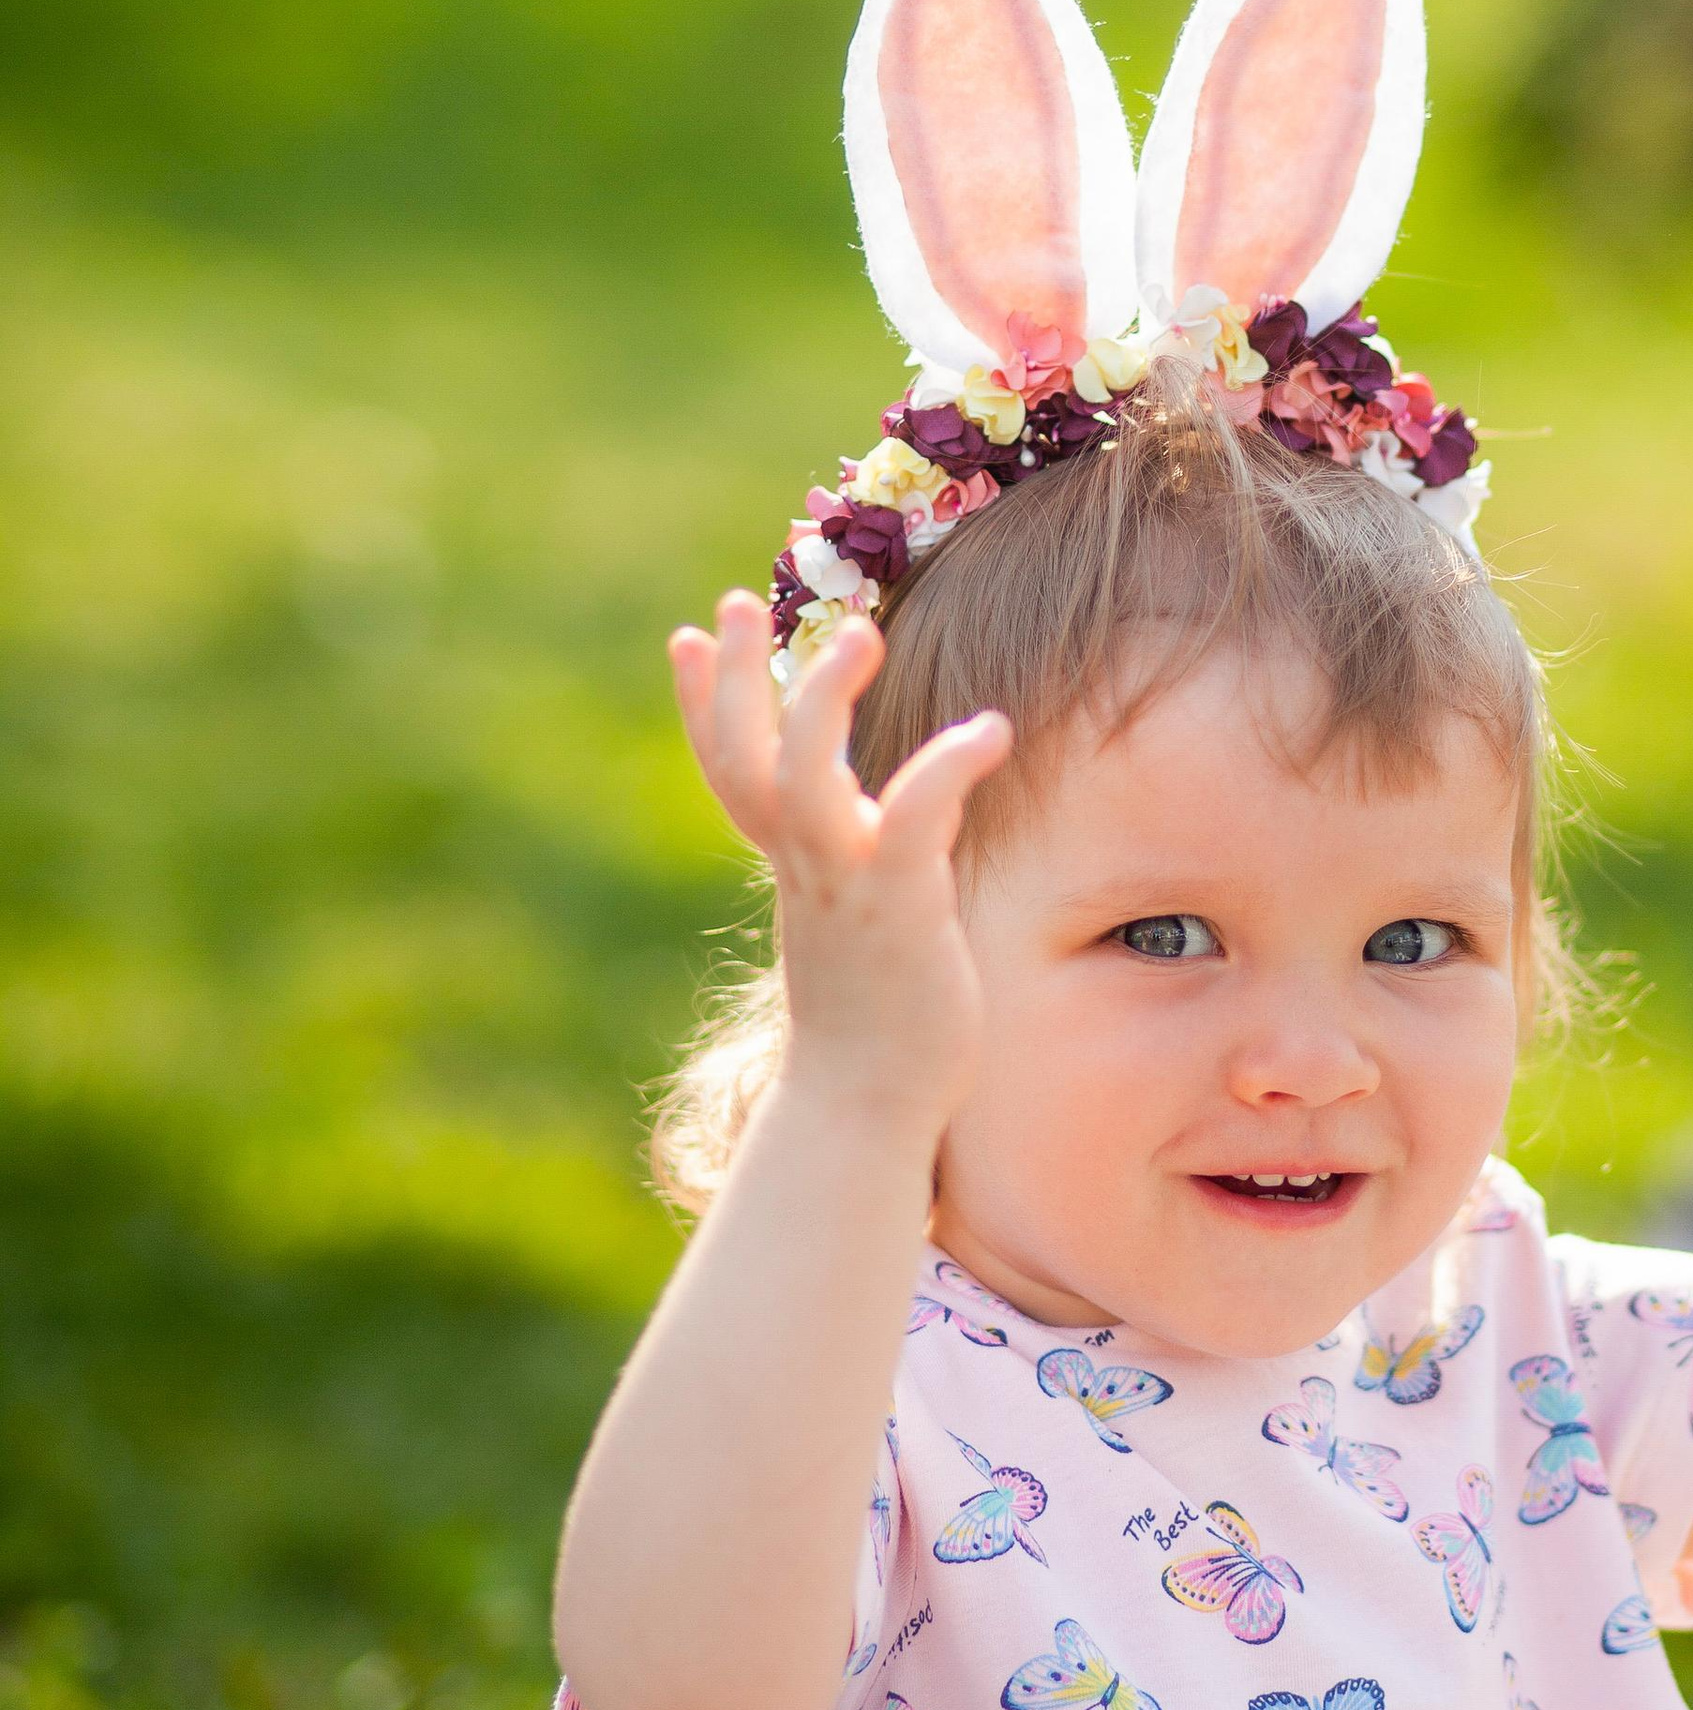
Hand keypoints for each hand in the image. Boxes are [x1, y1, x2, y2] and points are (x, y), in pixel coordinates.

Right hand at [670, 594, 1012, 1134]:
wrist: (867, 1108)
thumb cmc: (878, 1018)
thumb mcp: (857, 920)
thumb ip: (861, 857)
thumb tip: (887, 808)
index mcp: (791, 867)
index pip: (731, 770)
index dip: (703, 703)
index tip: (686, 634)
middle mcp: (804, 868)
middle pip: (747, 758)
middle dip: (733, 677)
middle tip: (737, 601)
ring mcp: (843, 886)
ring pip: (807, 777)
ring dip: (823, 700)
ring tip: (861, 629)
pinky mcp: (898, 906)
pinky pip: (912, 818)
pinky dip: (946, 766)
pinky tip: (990, 728)